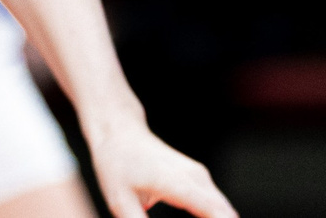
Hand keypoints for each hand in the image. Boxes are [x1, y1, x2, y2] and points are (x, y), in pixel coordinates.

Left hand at [86, 115, 234, 217]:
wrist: (120, 133)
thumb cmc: (116, 165)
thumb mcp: (120, 201)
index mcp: (176, 182)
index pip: (214, 213)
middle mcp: (196, 178)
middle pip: (226, 214)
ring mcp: (201, 176)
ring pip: (226, 211)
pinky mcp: (202, 179)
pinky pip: (219, 205)